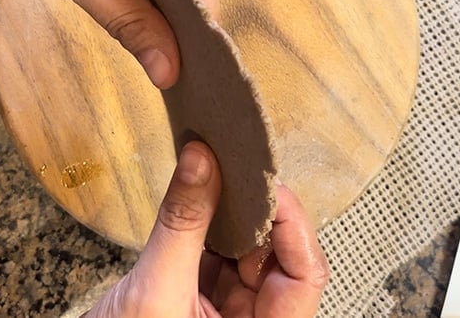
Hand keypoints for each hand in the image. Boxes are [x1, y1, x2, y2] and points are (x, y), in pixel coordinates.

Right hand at [85, 141, 328, 316]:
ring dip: (237, 218)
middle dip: (260, 214)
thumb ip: (183, 224)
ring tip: (223, 176)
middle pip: (280, 260)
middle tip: (239, 168)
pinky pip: (223, 258)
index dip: (291, 224)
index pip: (304, 276)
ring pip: (250, 255)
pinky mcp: (209, 303)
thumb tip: (200, 158)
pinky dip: (213, 228)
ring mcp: (233, 314)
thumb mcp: (154, 291)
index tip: (263, 181)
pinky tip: (205, 200)